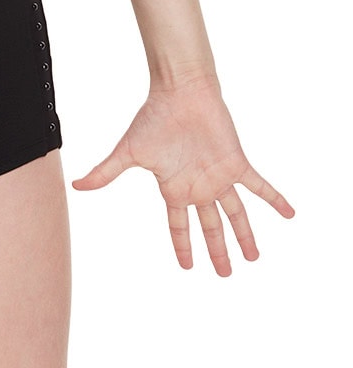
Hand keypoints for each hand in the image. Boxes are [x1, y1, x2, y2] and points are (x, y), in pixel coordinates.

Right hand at [71, 74, 294, 275]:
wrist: (180, 92)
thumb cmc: (153, 118)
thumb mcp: (128, 152)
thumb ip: (106, 172)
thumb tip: (76, 184)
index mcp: (174, 188)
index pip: (179, 225)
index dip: (184, 245)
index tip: (188, 267)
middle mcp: (199, 186)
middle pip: (210, 226)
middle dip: (217, 250)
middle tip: (226, 274)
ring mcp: (219, 177)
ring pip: (236, 214)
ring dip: (246, 236)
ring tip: (254, 258)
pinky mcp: (237, 163)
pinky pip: (260, 186)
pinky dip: (275, 200)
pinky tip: (291, 214)